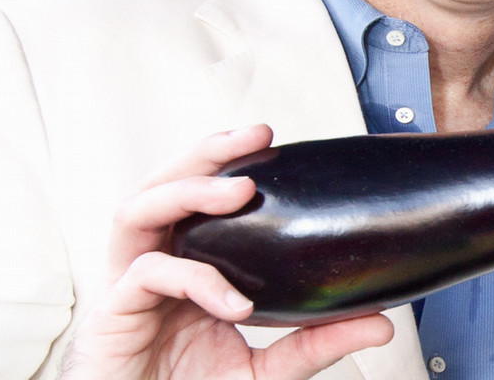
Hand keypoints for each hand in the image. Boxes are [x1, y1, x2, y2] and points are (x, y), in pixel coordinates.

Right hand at [59, 125, 393, 378]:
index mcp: (185, 262)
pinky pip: (148, 274)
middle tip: (255, 136)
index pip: (198, 195)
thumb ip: (315, 344)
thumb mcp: (266, 369)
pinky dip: (194, 279)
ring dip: (187, 190)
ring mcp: (127, 284)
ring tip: (236, 189)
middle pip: (165, 183)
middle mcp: (154, 262)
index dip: (228, 160)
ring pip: (139, 209)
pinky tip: (233, 299)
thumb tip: (381, 326)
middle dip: (207, 153)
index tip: (273, 140)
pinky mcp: (112, 313)